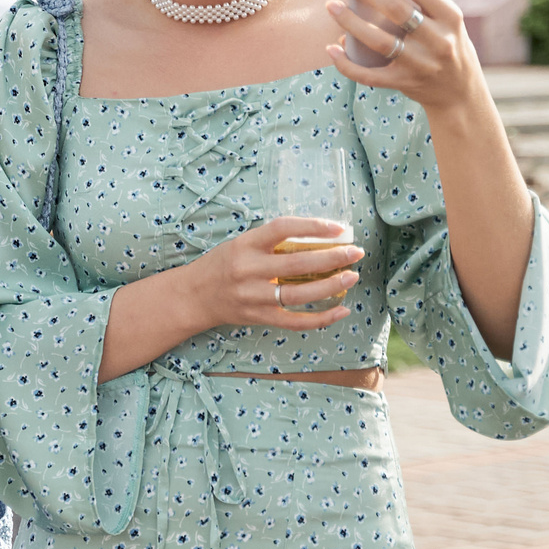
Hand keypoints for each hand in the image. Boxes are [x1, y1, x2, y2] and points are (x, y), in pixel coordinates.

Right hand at [179, 216, 364, 332]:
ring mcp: (254, 297)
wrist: (193, 296)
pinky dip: (321, 318)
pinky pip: (295, 321)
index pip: (283, 229)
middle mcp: (248, 270)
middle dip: (333, 257)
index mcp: (244, 245)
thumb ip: (271, 242)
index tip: (338, 228)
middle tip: (356, 252)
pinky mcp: (259, 317)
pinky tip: (342, 310)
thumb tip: (318, 238)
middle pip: (298, 264)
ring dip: (331, 285)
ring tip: (352, 276)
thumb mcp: (240, 244)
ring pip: (300, 294)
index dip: (313, 227)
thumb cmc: (221, 266)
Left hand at [325, 0, 481, 110]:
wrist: (461, 91)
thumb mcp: (443, 21)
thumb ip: (416, 3)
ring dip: (351, 22)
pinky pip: (369, 75)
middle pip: (393, 8)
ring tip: (330, 5)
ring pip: (380, 41)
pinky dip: (347, 63)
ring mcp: (422, 63)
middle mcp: (439, 39)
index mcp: (449, 15)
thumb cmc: (444, 44)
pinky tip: (331, 49)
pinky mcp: (405, 83)